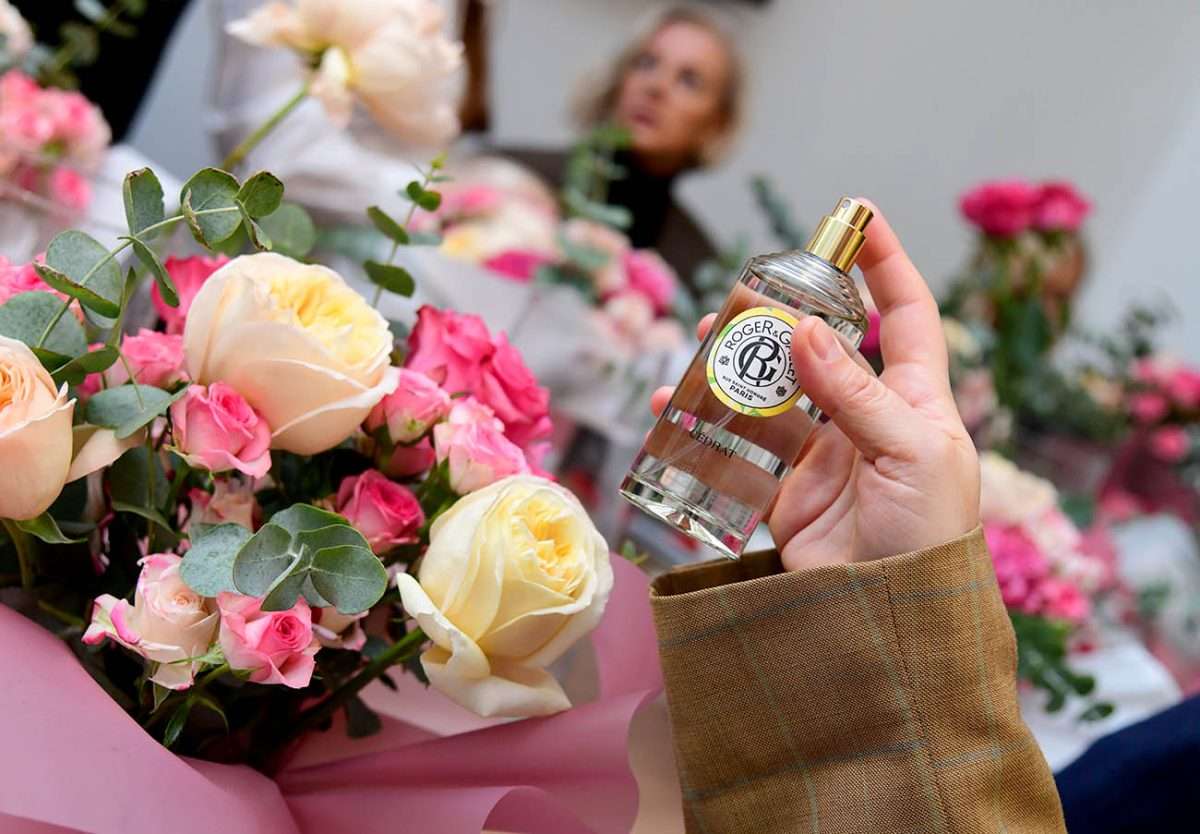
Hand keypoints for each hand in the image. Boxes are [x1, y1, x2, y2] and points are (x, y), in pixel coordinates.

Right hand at [651, 201, 978, 569]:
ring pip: (772, 395)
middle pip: (823, 349)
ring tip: (700, 347)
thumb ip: (855, 395)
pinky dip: (704, 427)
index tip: (857, 217)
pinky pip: (740, 449)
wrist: (894, 626)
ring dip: (736, 367)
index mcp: (916, 403)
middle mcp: (868, 421)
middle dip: (783, 317)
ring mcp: (824, 458)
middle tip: (739, 302)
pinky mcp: (786, 495)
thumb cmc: (929, 538)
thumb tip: (809, 329)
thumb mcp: (908, 456)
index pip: (907, 316)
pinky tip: (672, 408)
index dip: (886, 265)